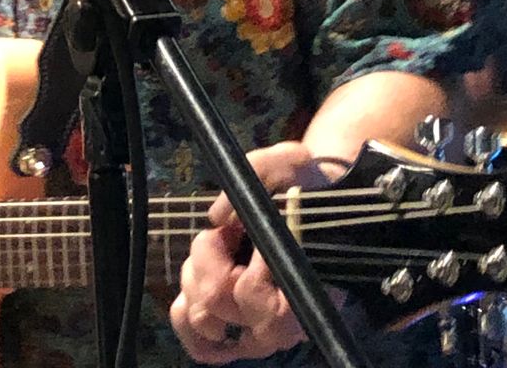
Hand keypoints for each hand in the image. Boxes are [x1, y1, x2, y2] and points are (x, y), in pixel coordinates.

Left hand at [170, 142, 337, 363]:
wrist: (317, 210)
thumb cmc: (305, 190)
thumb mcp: (290, 162)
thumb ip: (259, 173)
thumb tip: (217, 216)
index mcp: (300, 291)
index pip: (249, 290)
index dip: (239, 251)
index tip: (250, 225)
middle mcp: (279, 327)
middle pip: (214, 300)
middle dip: (210, 254)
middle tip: (229, 231)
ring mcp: (255, 334)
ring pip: (201, 317)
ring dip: (197, 275)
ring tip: (219, 248)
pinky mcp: (237, 335)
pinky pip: (200, 343)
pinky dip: (188, 312)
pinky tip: (197, 281)